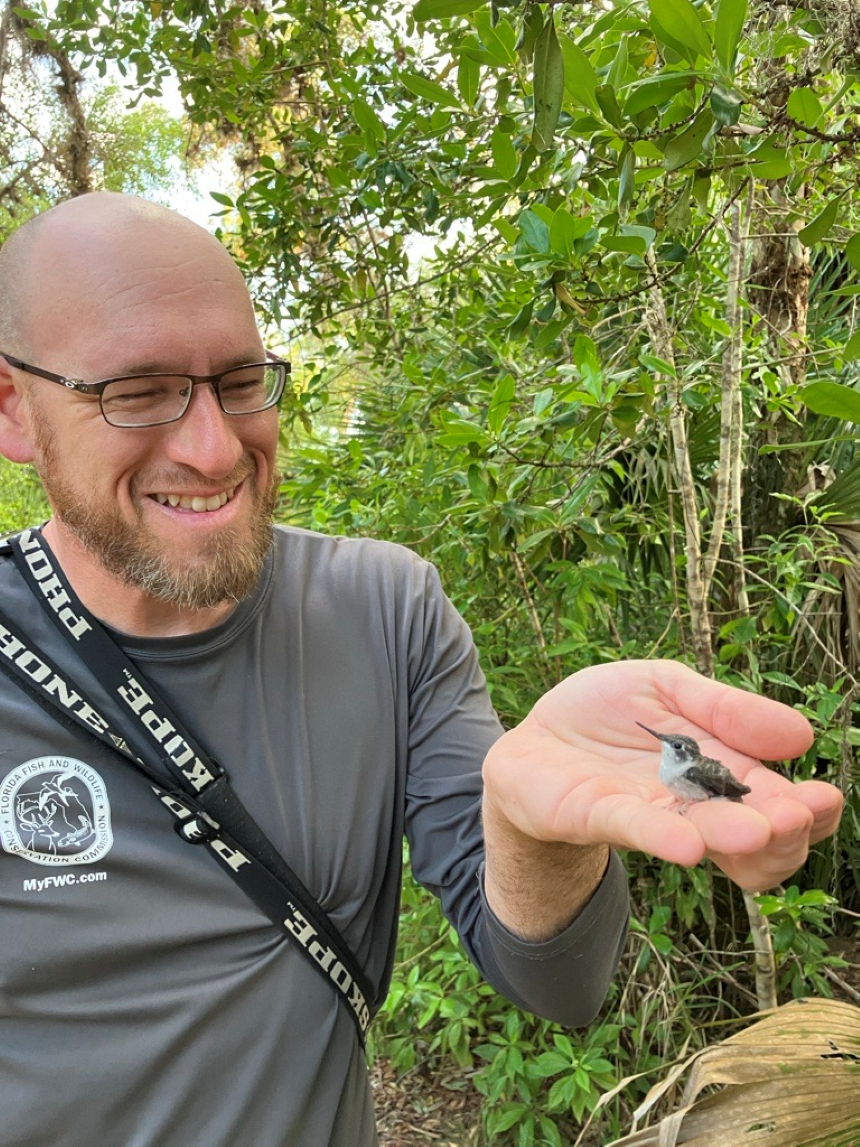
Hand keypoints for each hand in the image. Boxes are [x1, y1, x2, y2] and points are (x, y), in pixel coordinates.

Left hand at [482, 659, 842, 889]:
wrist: (537, 736)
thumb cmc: (607, 715)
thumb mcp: (668, 688)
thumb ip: (725, 708)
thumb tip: (801, 735)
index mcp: (726, 772)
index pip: (784, 804)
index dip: (811, 810)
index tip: (823, 797)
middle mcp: (697, 807)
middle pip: (759, 838)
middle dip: (783, 829)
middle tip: (794, 813)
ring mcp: (649, 817)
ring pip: (704, 840)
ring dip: (733, 836)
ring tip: (757, 829)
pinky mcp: (597, 815)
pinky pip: (636, 829)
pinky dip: (663, 835)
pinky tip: (687, 841)